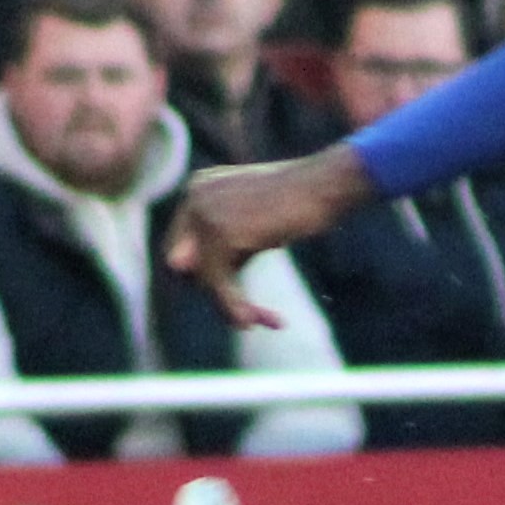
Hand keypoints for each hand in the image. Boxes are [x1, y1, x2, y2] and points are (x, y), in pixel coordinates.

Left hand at [163, 150, 373, 325]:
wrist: (327, 184)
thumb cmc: (301, 201)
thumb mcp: (252, 219)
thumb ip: (221, 242)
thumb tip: (177, 270)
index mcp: (199, 188)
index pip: (179, 245)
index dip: (201, 275)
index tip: (228, 294)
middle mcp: (195, 197)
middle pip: (186, 264)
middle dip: (215, 293)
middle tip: (246, 315)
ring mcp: (206, 214)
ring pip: (205, 279)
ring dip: (229, 305)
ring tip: (255, 320)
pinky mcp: (222, 234)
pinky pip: (221, 284)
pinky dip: (235, 306)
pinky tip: (254, 320)